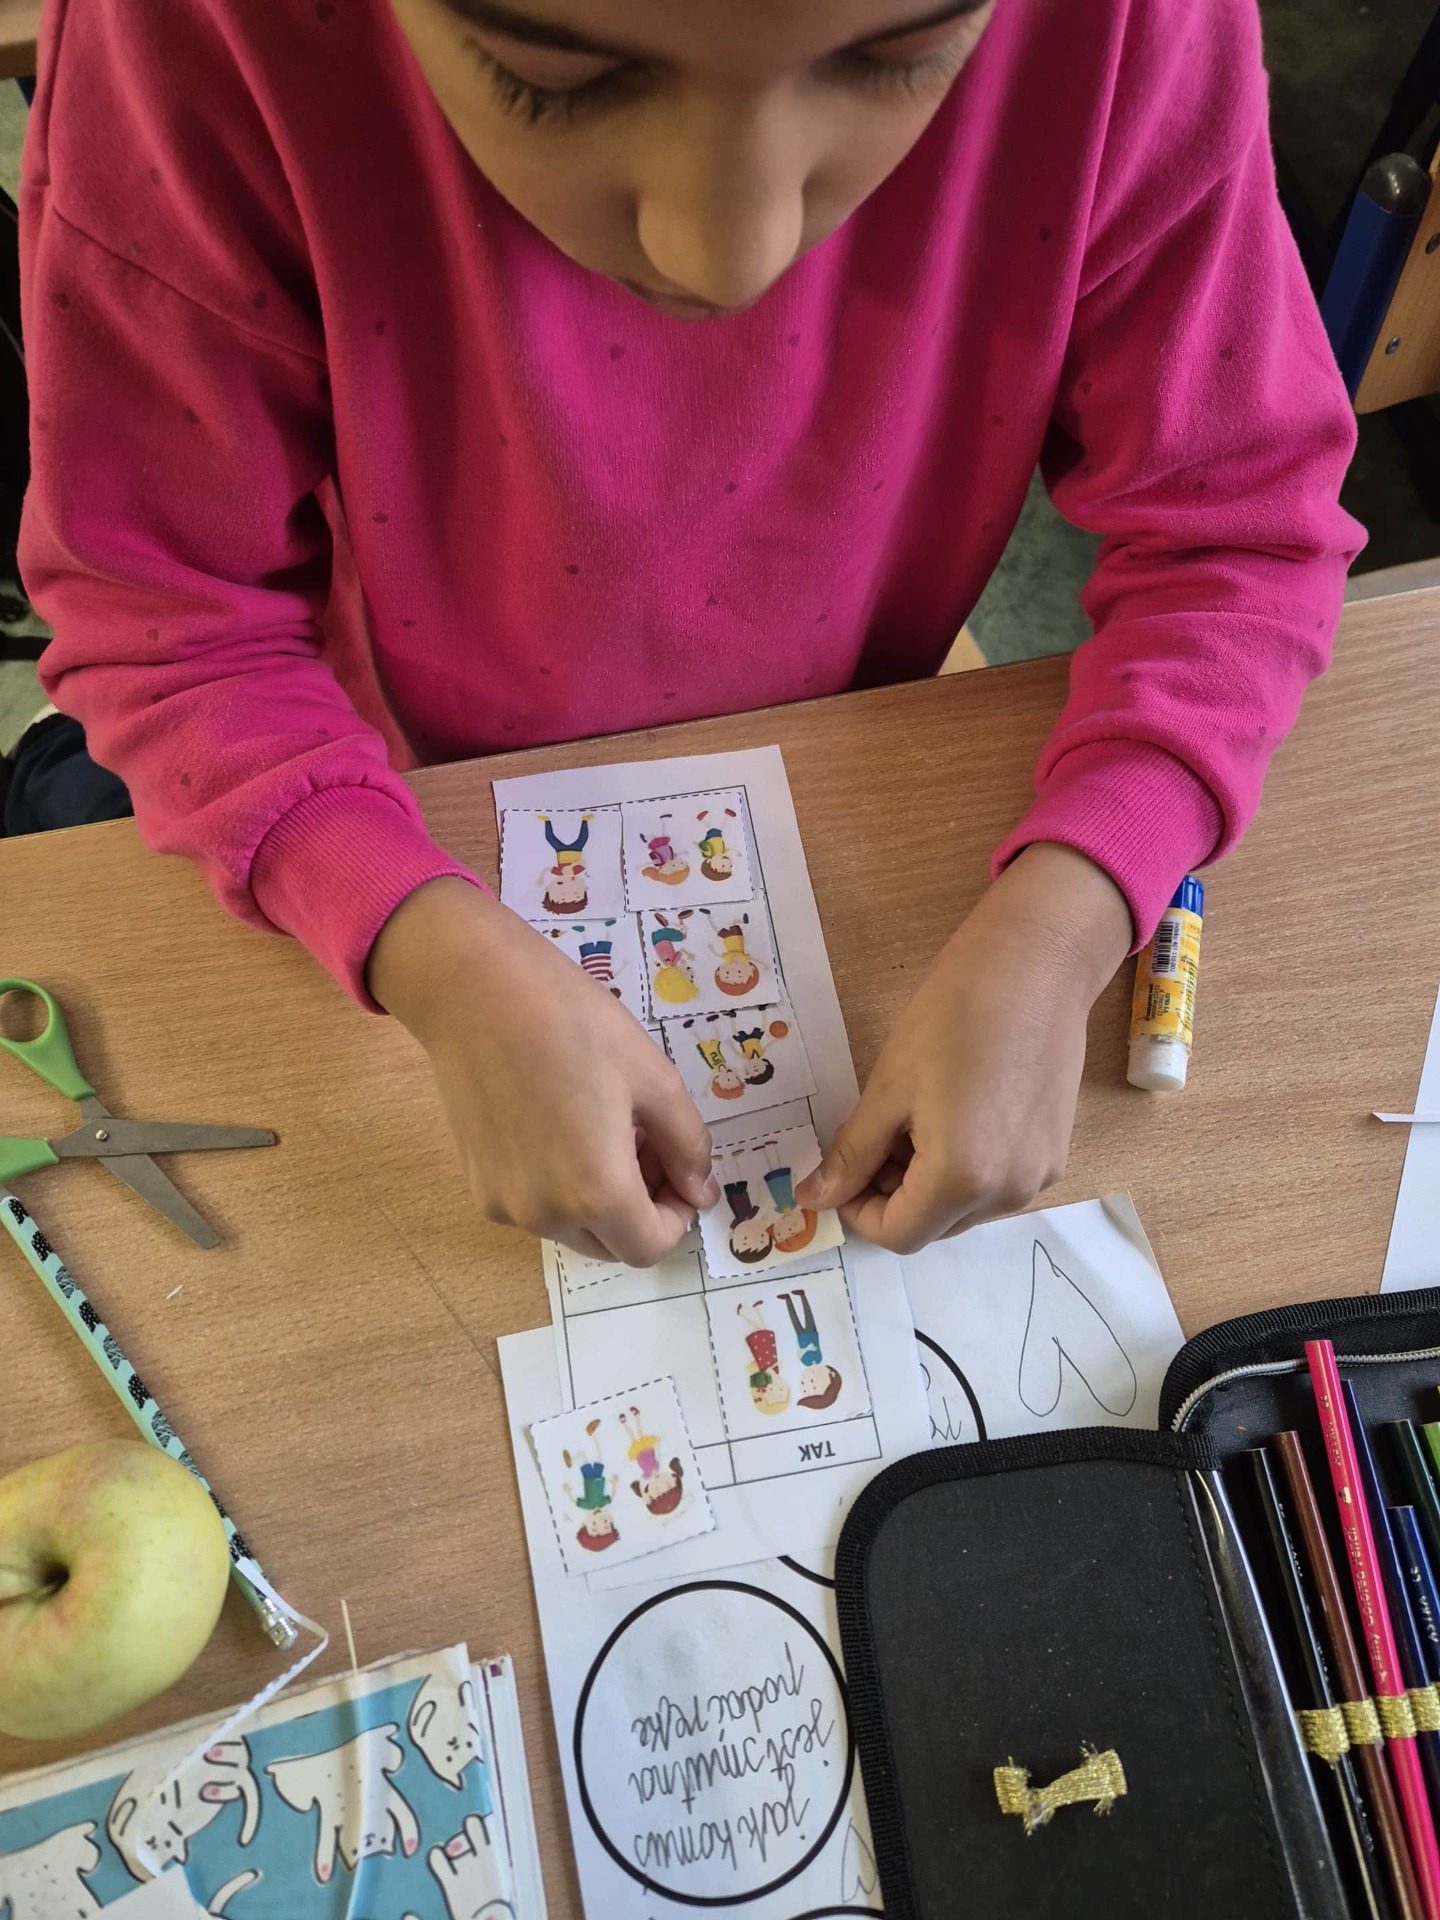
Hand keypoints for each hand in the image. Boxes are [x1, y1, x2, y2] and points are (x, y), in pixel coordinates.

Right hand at [367, 879, 718, 1264]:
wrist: (475, 992)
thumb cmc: (574, 1024)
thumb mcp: (654, 1077)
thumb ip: (688, 1145)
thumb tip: (701, 1192)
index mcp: (596, 1192)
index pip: (649, 1247)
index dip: (676, 1215)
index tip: (679, 1168)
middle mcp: (546, 1215)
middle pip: (610, 1242)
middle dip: (641, 1204)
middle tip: (646, 1139)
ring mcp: (505, 1204)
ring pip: (571, 1226)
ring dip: (600, 1196)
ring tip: (602, 1126)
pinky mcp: (477, 1184)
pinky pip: (534, 1205)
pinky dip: (558, 1185)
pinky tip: (558, 1124)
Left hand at [796, 845, 1130, 1251]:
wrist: (1036, 965)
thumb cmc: (953, 1015)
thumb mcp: (888, 1088)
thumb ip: (852, 1154)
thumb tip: (813, 1197)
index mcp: (962, 1178)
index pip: (898, 1234)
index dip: (859, 1211)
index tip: (842, 1171)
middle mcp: (1008, 1192)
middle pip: (933, 1226)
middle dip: (892, 1195)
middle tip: (874, 1137)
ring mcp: (1039, 1175)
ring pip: (964, 1208)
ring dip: (927, 1183)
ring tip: (913, 1119)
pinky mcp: (1055, 1153)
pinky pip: (996, 1183)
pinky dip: (965, 1169)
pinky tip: (953, 1113)